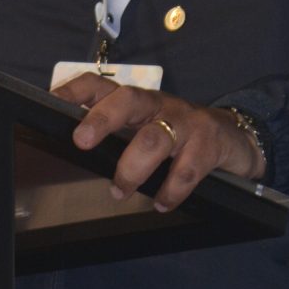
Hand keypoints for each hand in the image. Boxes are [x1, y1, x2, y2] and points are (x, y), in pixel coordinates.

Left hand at [54, 74, 264, 211]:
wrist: (236, 138)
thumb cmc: (179, 135)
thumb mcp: (147, 126)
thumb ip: (118, 133)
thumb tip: (75, 148)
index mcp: (138, 102)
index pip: (102, 84)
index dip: (76, 90)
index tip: (52, 102)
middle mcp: (159, 106)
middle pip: (128, 101)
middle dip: (102, 119)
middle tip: (81, 141)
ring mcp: (185, 123)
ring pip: (155, 138)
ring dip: (132, 168)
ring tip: (120, 190)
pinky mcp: (208, 144)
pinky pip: (187, 169)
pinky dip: (171, 190)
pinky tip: (162, 203)